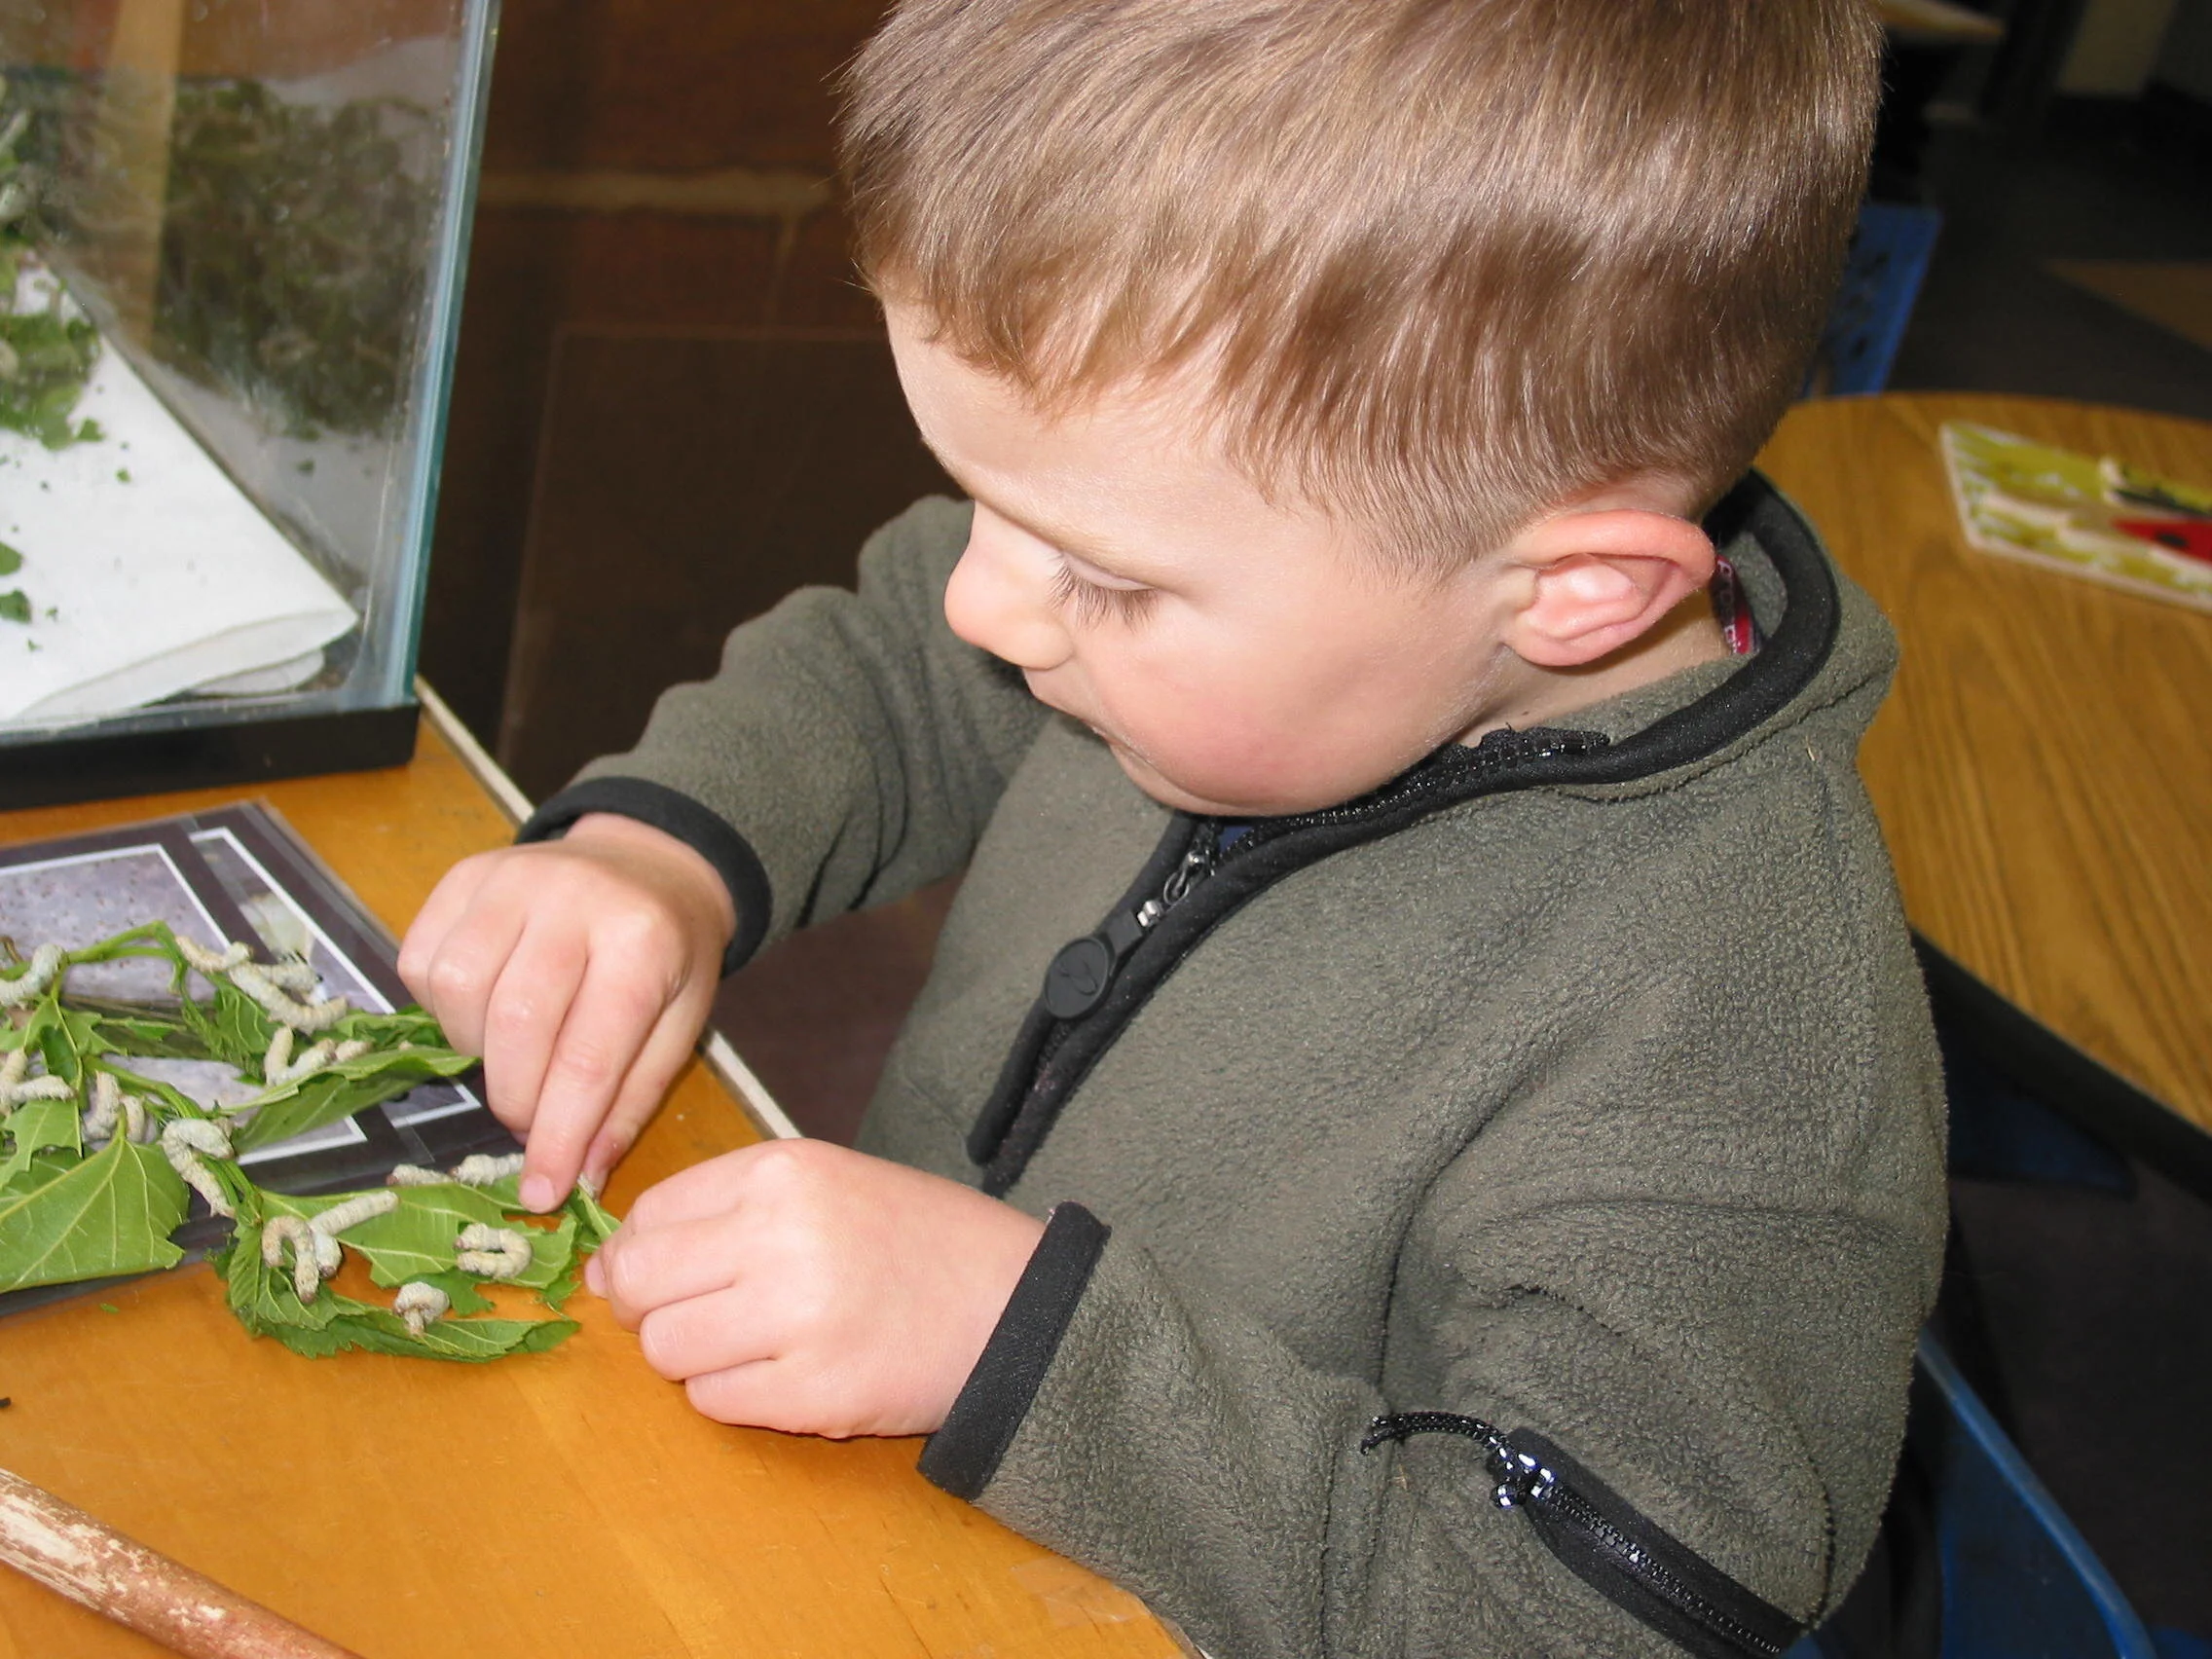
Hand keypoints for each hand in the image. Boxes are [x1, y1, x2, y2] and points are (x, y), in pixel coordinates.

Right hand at [398, 813, 734, 1209]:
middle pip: (514, 1025)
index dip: (558, 1137)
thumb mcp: (678, 1028)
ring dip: (474, 1049)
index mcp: (643, 941)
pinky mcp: (463, 875)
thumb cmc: (667, 958)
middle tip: (532, 1119)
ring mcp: (511, 877)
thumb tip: (578, 1179)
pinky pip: (420, 961)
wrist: (649, 867)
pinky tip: (484, 1010)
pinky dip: (441, 1008)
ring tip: (513, 1054)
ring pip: (456, 990)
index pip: (588, 1058)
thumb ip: (629, 1103)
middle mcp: (573, 897)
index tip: (542, 1193)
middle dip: (515, 1098)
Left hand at [585, 1139, 1045, 1436]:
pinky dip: (734, 1397)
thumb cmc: (911, 1240)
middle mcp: (783, 1235)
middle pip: (638, 1283)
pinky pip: (713, 1403)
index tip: (673, 1274)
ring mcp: (798, 1317)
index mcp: (781, 1172)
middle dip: (648, 1310)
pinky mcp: (815, 1393)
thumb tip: (602, 1271)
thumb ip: (716, 1212)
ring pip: (666, 1350)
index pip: (647, 1216)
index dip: (643, 1254)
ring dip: (694, 1358)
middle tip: (700, 1316)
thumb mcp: (823, 1185)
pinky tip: (787, 1373)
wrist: (1012, 1304)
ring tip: (757, 1344)